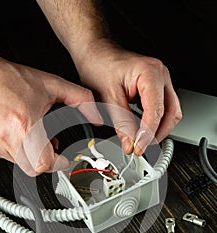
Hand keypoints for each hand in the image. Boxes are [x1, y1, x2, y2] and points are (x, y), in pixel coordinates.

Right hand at [0, 42, 101, 175]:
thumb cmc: (8, 79)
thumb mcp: (51, 84)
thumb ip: (80, 99)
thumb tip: (96, 115)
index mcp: (24, 125)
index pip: (44, 163)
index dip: (57, 164)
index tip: (63, 160)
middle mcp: (5, 137)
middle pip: (33, 167)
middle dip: (45, 160)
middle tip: (49, 146)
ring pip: (19, 163)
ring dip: (30, 153)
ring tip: (31, 133)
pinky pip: (5, 157)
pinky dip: (15, 149)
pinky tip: (16, 133)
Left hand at [73, 38, 181, 154]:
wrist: (95, 51)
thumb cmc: (99, 64)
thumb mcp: (108, 97)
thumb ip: (121, 122)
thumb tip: (130, 142)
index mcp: (150, 73)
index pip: (156, 111)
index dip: (147, 134)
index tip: (138, 147)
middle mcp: (161, 75)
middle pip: (171, 113)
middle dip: (158, 134)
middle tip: (141, 147)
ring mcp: (161, 80)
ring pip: (171, 112)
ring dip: (159, 129)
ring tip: (142, 141)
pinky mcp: (156, 86)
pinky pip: (164, 107)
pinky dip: (155, 121)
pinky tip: (143, 129)